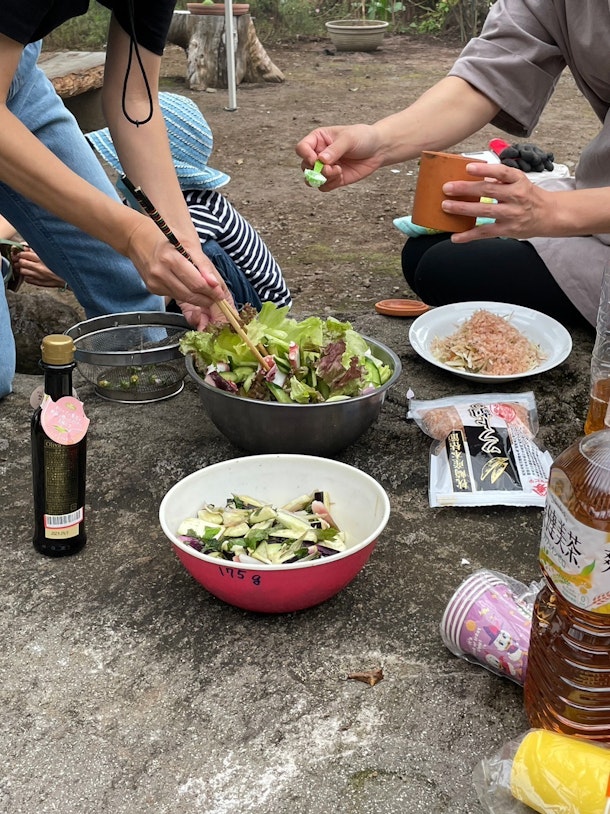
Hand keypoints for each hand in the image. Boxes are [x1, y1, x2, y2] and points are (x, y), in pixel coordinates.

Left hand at [11, 246, 65, 287]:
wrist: (69, 278)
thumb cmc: (61, 266)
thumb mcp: (50, 255)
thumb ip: (38, 251)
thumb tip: (27, 248)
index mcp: (41, 258)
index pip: (24, 254)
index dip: (21, 254)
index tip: (22, 254)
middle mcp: (38, 267)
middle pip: (21, 263)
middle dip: (20, 261)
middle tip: (22, 260)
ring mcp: (38, 276)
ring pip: (22, 272)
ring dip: (23, 269)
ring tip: (26, 267)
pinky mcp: (39, 283)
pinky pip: (27, 279)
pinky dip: (27, 276)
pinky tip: (31, 274)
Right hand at [125, 217, 233, 327]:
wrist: (137, 238)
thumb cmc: (165, 237)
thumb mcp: (188, 243)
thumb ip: (203, 264)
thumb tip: (216, 284)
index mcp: (171, 258)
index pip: (196, 282)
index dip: (211, 291)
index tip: (221, 294)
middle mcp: (161, 272)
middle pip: (190, 293)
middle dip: (207, 298)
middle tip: (217, 297)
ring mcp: (155, 282)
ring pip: (183, 298)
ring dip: (198, 299)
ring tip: (208, 296)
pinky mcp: (152, 288)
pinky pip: (174, 296)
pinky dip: (186, 295)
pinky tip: (191, 290)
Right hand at [296, 124, 382, 190]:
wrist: (378, 149)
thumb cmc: (362, 137)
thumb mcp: (349, 138)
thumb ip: (334, 149)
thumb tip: (321, 161)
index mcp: (318, 139)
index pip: (302, 148)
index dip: (305, 155)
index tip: (316, 160)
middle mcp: (318, 154)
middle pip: (305, 166)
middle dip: (315, 170)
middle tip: (330, 168)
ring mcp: (325, 168)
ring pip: (312, 179)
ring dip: (322, 179)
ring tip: (337, 172)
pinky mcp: (334, 179)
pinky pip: (323, 187)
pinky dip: (330, 184)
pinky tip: (341, 176)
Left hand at [439, 162, 554, 242]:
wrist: (549, 215)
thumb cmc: (529, 196)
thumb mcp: (519, 181)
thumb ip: (500, 178)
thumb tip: (476, 174)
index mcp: (518, 180)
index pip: (502, 172)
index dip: (485, 169)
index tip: (468, 167)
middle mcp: (516, 196)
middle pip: (488, 191)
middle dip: (465, 189)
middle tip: (447, 188)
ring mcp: (511, 214)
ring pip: (484, 211)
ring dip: (463, 209)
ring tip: (446, 206)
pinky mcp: (507, 230)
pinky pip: (485, 233)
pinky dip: (469, 235)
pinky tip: (455, 237)